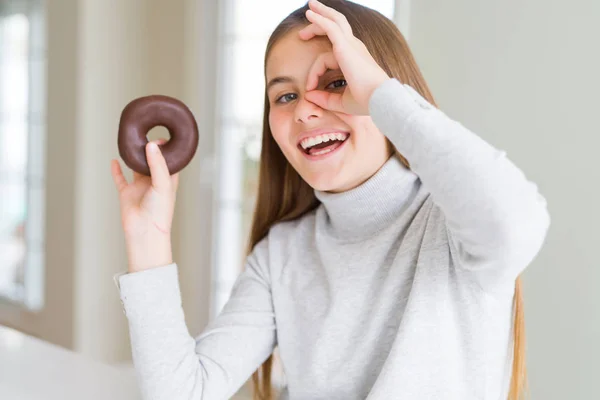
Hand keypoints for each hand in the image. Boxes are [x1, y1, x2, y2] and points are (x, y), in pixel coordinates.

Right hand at [110, 138, 177, 271]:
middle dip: (149, 150)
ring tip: (131, 142)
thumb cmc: (160, 212)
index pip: (169, 161)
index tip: (162, 136)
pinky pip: (120, 179)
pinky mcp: (127, 194)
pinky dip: (116, 170)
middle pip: (152, 162)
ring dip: (133, 157)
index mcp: (168, 180)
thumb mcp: (162, 184)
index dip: (167, 150)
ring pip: (136, 168)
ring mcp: (140, 188)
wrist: (145, 232)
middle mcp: (154, 182)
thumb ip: (157, 164)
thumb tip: (152, 144)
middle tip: (145, 135)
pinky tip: (114, 160)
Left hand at [299, 0, 390, 115]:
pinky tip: (309, 14)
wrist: (379, 100)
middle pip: (337, 26)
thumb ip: (325, 98)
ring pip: (335, 21)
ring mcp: (351, 45)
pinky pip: (330, 27)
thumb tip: (309, 95)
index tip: (309, 89)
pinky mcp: (346, 46)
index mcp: (355, 59)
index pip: (329, 56)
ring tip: (309, 7)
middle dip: (322, 20)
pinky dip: (319, 19)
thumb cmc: (366, 103)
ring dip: (321, 13)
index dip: (315, 72)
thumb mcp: (341, 102)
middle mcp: (354, 48)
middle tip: (307, 19)